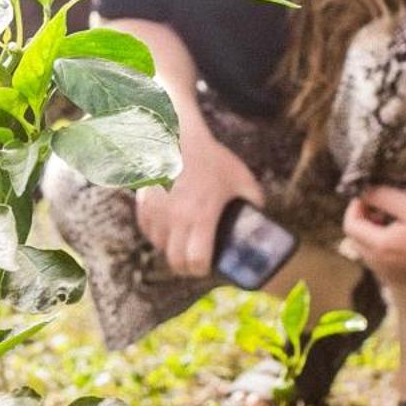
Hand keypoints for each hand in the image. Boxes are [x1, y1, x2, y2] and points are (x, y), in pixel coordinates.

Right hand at [134, 126, 264, 277]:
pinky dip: (156, 235)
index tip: (208, 267)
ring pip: (159, 247)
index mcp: (202, 216)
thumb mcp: (242, 179)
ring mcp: (157, 212)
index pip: (196, 260)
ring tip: (181, 245)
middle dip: (185, 267)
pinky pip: (147, 230)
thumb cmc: (211, 157)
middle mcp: (176, 218)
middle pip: (175, 261)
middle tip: (194, 264)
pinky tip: (167, 230)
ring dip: (170, 250)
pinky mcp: (144, 204)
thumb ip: (254, 202)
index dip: (202, 270)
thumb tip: (261, 219)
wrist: (178, 136)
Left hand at [339, 186, 405, 283]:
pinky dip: (382, 244)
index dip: (355, 207)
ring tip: (392, 219)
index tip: (368, 196)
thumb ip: (383, 197)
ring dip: (372, 232)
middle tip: (380, 207)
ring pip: (366, 250)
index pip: (351, 226)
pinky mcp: (399, 277)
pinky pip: (379, 259)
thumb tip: (363, 193)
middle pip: (355, 239)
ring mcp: (389, 274)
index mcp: (382, 247)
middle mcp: (381, 265)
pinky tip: (402, 234)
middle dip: (362, 220)